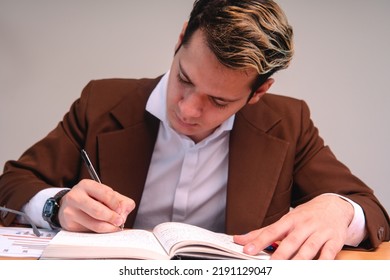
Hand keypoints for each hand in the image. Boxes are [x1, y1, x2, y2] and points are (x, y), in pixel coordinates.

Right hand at [57, 179, 135, 232]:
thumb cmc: (92, 198)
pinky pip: (90, 231)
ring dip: (109, 227)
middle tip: (120, 221)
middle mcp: (75, 197)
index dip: (116, 204)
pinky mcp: (70, 225)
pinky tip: (104, 228)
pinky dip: (101, 232)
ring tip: (114, 226)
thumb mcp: (106, 194)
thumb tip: (124, 212)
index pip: (106, 194)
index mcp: (86, 185)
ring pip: (94, 224)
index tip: (121, 210)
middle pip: (98, 211)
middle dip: (112, 217)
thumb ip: (121, 200)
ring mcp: (70, 212)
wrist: (70, 205)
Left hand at [234, 195, 353, 258]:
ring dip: (300, 260)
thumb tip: (239, 239)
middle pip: (291, 241)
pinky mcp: (335, 240)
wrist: (335, 205)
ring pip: (309, 248)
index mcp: (290, 219)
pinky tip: (316, 269)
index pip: (272, 231)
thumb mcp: (285, 220)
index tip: (247, 250)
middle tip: (270, 265)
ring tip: (290, 270)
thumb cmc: (306, 215)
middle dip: (280, 254)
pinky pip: (329, 253)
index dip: (259, 241)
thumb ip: (263, 232)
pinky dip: (323, 262)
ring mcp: (320, 232)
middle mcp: (304, 225)